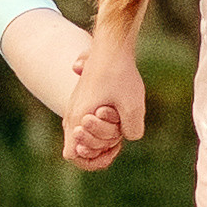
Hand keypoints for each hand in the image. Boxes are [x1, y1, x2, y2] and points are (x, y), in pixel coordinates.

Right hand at [65, 36, 143, 170]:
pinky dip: (104, 124)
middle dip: (101, 144)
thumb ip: (132, 130)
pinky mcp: (82, 101)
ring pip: (85, 134)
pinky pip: (88, 123)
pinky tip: (118, 112)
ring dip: (104, 133)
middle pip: (81, 147)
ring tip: (119, 116)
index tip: (112, 148)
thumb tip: (127, 137)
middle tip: (118, 128)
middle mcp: (72, 115)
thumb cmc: (120, 75)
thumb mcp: (133, 106)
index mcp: (78, 118)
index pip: (73, 155)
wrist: (112, 48)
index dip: (91, 159)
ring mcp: (75, 108)